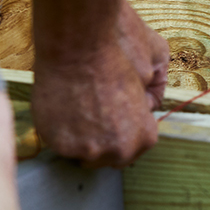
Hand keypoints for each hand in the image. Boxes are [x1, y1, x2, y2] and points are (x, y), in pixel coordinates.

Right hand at [31, 1, 169, 167]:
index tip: (113, 125)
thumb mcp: (148, 81)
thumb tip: (138, 117)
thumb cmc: (116, 60)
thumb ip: (145, 108)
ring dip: (82, 139)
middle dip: (104, 142)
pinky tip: (64, 114)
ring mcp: (88, 151)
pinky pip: (61, 147)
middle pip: (109, 158)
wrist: (80, 51)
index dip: (122, 135)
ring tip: (79, 115)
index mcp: (144, 138)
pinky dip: (62, 133)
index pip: (132, 151)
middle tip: (95, 121)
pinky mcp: (61, 145)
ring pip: (84, 155)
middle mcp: (119, 150)